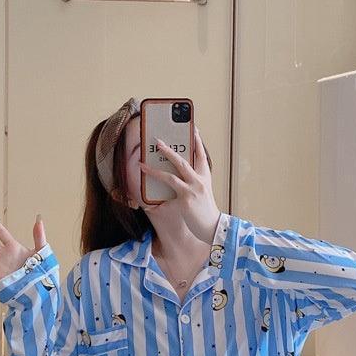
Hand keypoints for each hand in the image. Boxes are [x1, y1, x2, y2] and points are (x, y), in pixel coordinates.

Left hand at [138, 127, 219, 243]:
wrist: (213, 227)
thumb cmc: (206, 211)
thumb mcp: (203, 193)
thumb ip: (193, 183)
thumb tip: (175, 176)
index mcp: (204, 177)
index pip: (201, 155)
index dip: (197, 141)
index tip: (193, 128)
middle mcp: (198, 181)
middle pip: (182, 161)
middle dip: (168, 151)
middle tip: (157, 142)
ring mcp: (192, 190)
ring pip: (170, 176)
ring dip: (154, 171)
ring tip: (142, 165)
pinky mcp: (185, 201)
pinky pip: (165, 200)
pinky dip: (155, 202)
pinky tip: (146, 203)